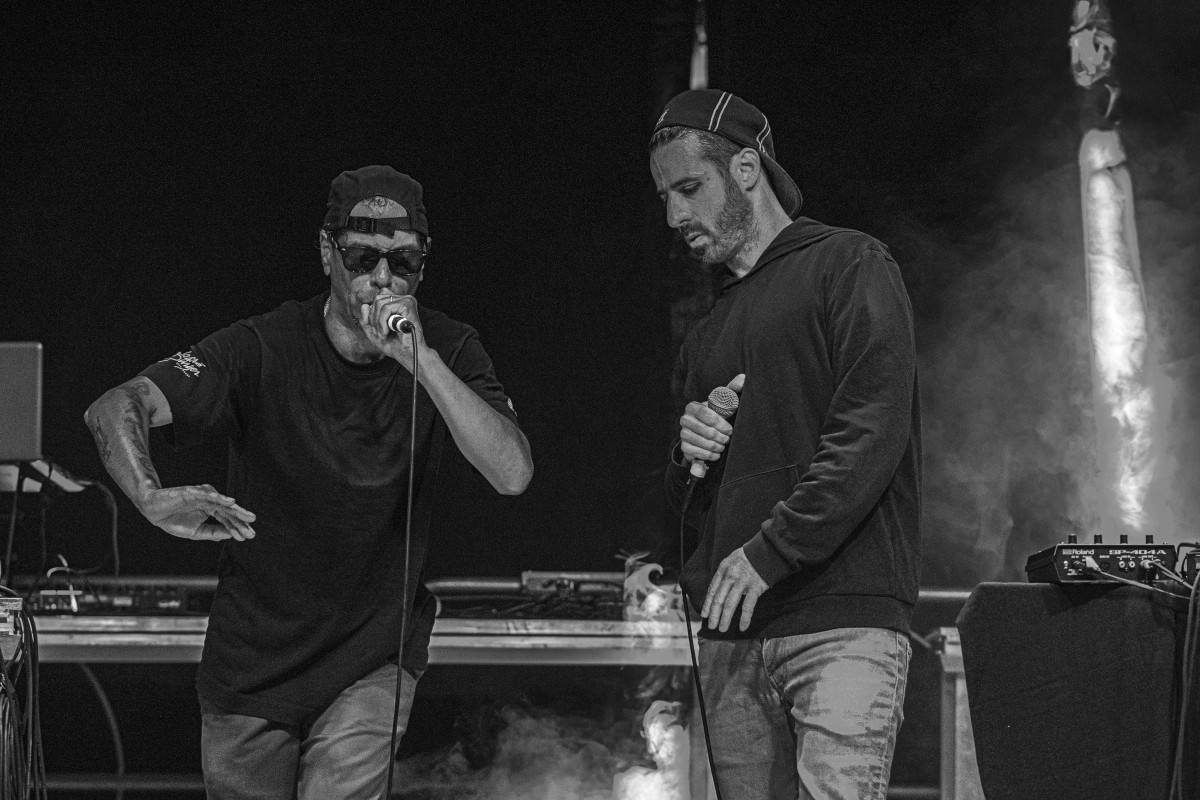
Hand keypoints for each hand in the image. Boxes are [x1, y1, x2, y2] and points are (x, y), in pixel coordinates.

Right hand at [139, 484, 255, 540]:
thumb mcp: (196, 532)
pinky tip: (230, 502)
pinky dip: (219, 497)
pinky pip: (208, 495)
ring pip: (222, 503)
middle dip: (241, 521)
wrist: (153, 511)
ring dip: (236, 511)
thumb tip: (230, 536)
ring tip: (248, 517)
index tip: (248, 537)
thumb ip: (213, 533)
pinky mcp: (192, 492)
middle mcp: (210, 502)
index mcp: (211, 510)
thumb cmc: (174, 520)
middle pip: (229, 511)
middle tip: (252, 532)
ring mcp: (202, 496)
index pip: (228, 519)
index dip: (237, 528)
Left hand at [359, 293, 424, 371]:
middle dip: (373, 318)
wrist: (407, 354)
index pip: (378, 297)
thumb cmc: (394, 345)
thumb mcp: (374, 332)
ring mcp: (406, 301)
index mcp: (398, 303)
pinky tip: (386, 332)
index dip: (373, 313)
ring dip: (377, 322)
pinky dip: (382, 321)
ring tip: (383, 334)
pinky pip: (386, 308)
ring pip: (380, 303)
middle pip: (377, 299)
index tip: (377, 329)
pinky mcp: (407, 305)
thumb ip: (366, 320)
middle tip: (379, 333)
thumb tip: (364, 305)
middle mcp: (403, 300)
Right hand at [679, 373, 744, 469]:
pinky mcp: (684, 447)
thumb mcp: (723, 403)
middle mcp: (685, 419)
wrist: (705, 432)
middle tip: (728, 438)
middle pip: (706, 430)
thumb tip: (743, 378)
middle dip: (722, 436)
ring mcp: (683, 434)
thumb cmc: (717, 415)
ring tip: (723, 444)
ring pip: (704, 443)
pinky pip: (699, 453)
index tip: (730, 429)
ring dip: (718, 446)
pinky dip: (711, 455)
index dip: (720, 423)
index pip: (705, 414)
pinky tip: (717, 453)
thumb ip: (732, 390)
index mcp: (693, 407)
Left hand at [702, 546, 767, 631]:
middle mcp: (730, 575)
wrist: (768, 550)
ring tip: (722, 629)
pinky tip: (742, 627)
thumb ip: (725, 573)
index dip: (708, 603)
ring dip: (725, 618)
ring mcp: (742, 582)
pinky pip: (747, 606)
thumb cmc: (750, 556)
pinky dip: (745, 619)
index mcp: (723, 568)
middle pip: (719, 599)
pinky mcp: (755, 587)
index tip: (704, 614)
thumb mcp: (733, 560)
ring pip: (730, 604)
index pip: (712, 589)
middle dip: (714, 615)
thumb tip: (719, 590)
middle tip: (711, 626)